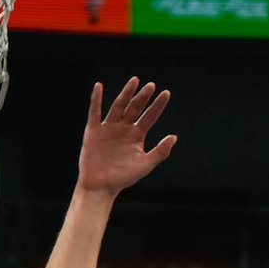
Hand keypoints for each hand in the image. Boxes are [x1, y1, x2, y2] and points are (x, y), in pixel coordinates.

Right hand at [77, 78, 175, 195]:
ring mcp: (109, 128)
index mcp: (137, 135)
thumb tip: (174, 136)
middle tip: (151, 85)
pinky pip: (94, 112)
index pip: (149, 116)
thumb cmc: (123, 178)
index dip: (158, 105)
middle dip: (143, 97)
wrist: (101, 186)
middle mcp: (124, 128)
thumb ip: (160, 151)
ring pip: (119, 106)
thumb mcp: (145, 165)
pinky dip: (96, 99)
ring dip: (126, 93)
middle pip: (135, 108)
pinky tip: (99, 86)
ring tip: (135, 81)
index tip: (166, 93)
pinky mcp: (93, 130)